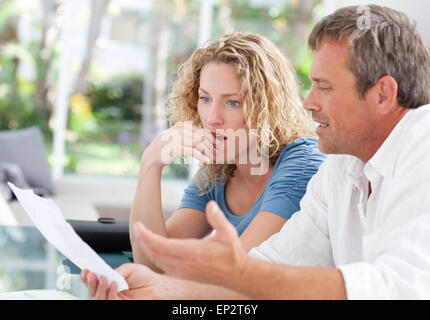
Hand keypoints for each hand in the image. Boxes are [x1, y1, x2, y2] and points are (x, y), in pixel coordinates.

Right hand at [81, 263, 169, 299]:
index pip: (94, 281)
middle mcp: (110, 291)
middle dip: (90, 282)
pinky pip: (111, 301)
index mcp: (109, 281)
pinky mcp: (120, 304)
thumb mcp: (128, 269)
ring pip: (99, 297)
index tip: (85, 270)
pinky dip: (110, 292)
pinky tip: (115, 284)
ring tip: (103, 277)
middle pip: (93, 290)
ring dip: (99, 287)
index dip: (87, 277)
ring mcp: (114, 299)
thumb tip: (104, 274)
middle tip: (91, 274)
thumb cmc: (144, 277)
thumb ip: (115, 271)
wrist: (157, 285)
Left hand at [133, 201, 248, 286]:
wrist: (237, 274)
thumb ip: (217, 218)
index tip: (138, 226)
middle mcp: (185, 263)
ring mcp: (183, 271)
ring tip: (142, 236)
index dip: (146, 235)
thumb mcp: (228, 232)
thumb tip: (210, 204)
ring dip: (147, 249)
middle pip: (154, 253)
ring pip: (157, 261)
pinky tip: (153, 248)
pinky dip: (154, 257)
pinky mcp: (184, 275)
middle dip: (142, 241)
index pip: (161, 245)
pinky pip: (163, 266)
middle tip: (136, 228)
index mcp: (193, 252)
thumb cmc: (232, 252)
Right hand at [144, 122, 216, 166]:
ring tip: (213, 158)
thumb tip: (205, 136)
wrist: (152, 157)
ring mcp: (177, 138)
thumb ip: (188, 135)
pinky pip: (193, 151)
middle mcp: (180, 130)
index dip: (210, 138)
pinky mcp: (176, 148)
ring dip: (208, 151)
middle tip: (216, 153)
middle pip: (202, 135)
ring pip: (200, 143)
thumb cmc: (167, 148)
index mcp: (181, 126)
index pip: (201, 130)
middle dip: (211, 144)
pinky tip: (207, 161)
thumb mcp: (177, 138)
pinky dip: (202, 156)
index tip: (216, 146)